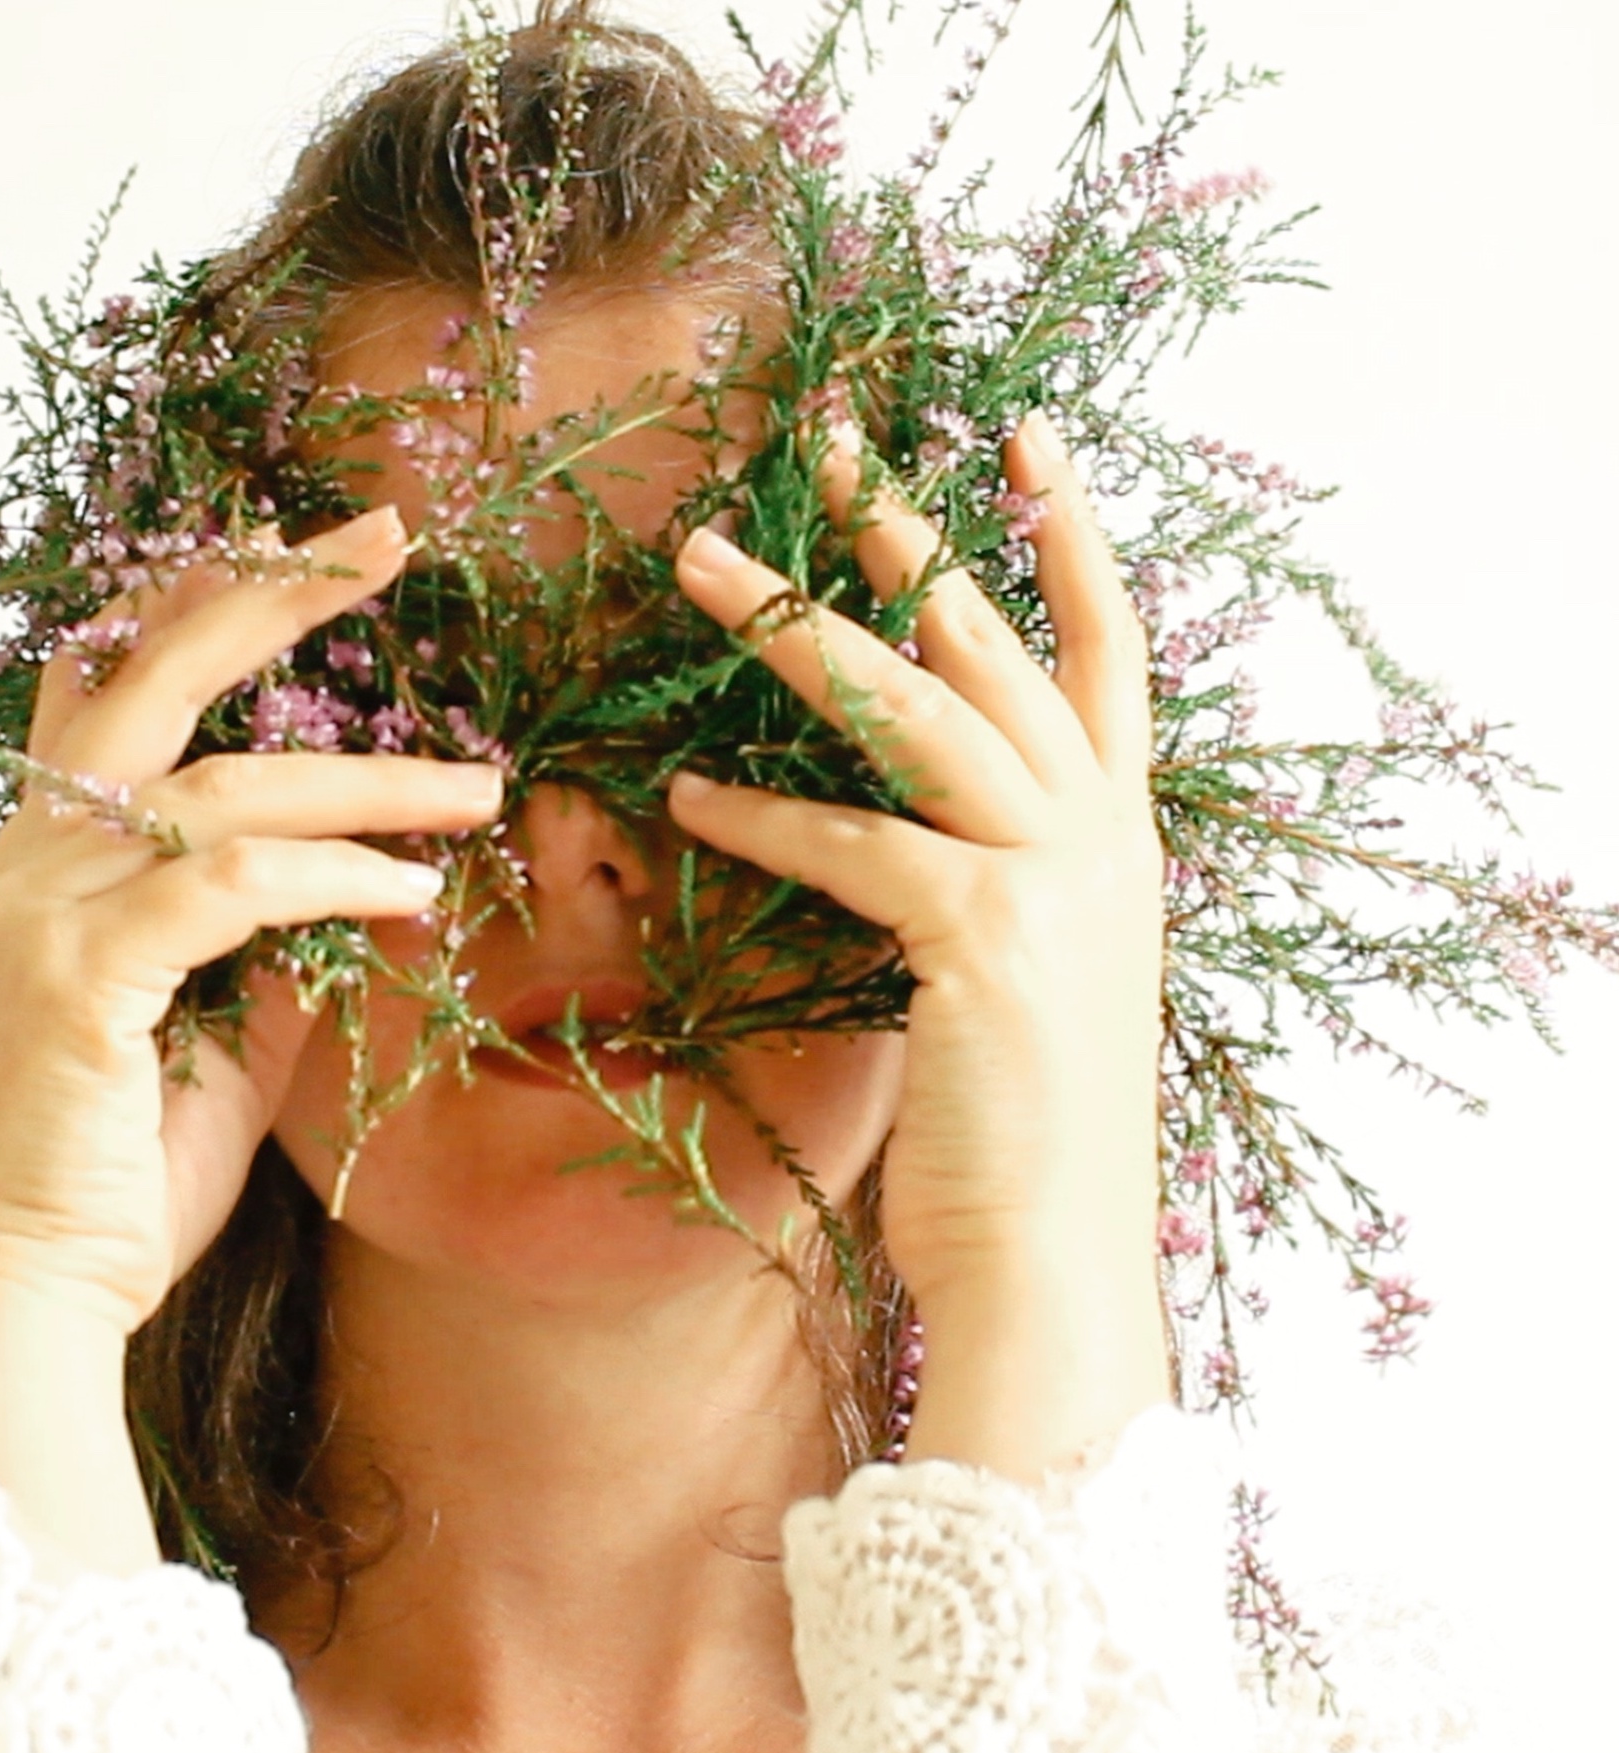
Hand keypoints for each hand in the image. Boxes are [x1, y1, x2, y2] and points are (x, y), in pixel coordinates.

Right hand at [0, 505, 504, 1561]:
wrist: (32, 1292)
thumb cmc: (120, 1171)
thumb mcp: (214, 1030)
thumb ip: (266, 940)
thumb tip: (368, 881)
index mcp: (42, 860)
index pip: (115, 686)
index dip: (206, 601)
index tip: (313, 550)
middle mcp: (25, 859)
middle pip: (151, 672)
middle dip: (274, 589)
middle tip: (390, 530)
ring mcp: (38, 909)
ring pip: (220, 786)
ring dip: (366, 780)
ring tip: (479, 789)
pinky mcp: (77, 975)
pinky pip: (229, 886)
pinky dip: (333, 878)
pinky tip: (418, 893)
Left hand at [667, 412, 1169, 1479]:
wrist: (1053, 1263)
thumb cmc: (1017, 1142)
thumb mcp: (1023, 989)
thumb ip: (984, 893)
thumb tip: (905, 841)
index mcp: (1121, 842)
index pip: (1104, 654)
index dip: (1069, 541)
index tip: (1020, 442)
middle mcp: (1105, 839)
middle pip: (996, 644)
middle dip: (909, 532)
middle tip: (828, 434)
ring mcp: (1056, 880)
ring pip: (918, 709)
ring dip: (798, 627)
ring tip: (697, 562)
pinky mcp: (986, 937)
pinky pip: (855, 842)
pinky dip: (765, 815)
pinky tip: (686, 795)